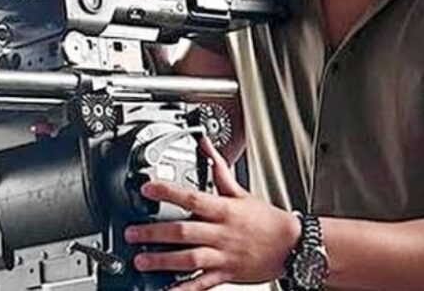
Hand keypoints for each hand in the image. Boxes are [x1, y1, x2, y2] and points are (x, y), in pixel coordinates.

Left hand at [126, 137, 300, 290]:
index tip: (148, 189)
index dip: (169, 192)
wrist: (291, 246)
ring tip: (141, 261)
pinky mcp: (226, 274)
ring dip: (163, 261)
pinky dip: (183, 289)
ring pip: (189, 259)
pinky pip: (202, 284)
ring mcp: (223, 256)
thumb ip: (219, 171)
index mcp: (225, 210)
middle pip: (185, 231)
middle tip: (132, 234)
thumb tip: (206, 146)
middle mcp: (222, 233)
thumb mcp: (242, 192)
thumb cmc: (266, 219)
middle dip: (155, 233)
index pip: (193, 197)